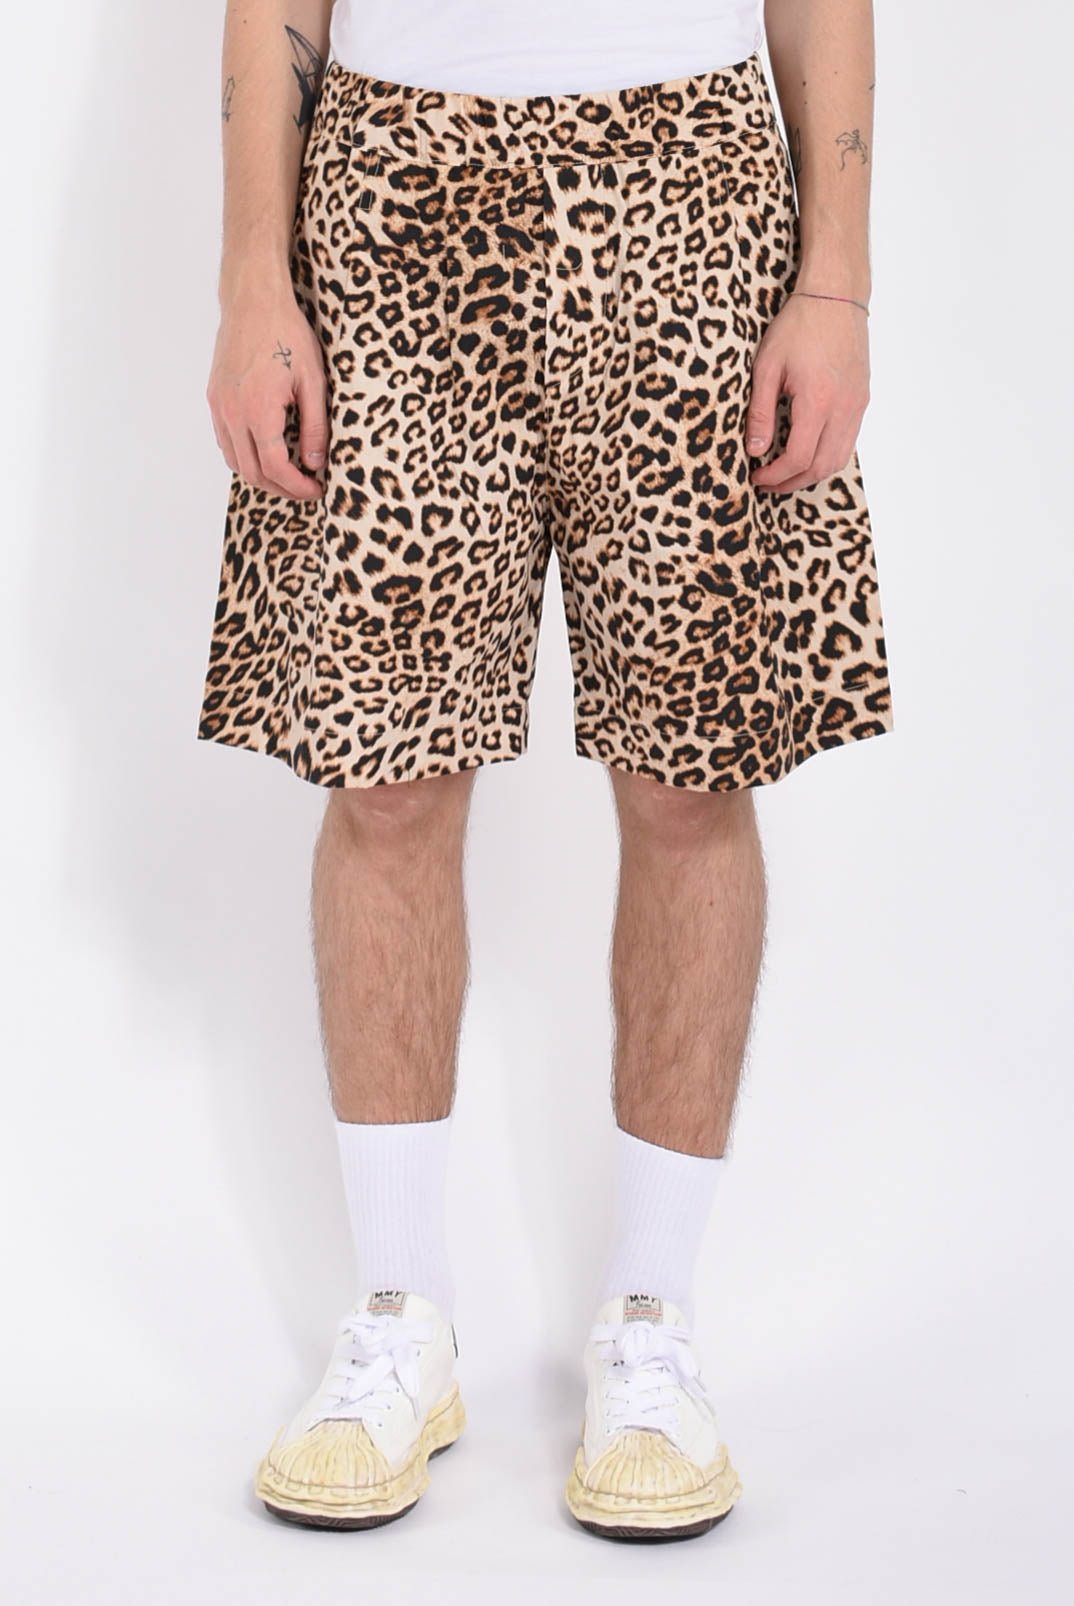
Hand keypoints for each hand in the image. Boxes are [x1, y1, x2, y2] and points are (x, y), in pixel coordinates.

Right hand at [207, 287, 326, 500]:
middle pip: (252, 472)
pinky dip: (245, 456)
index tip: (316, 489)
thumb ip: (314, 426)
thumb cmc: (286, 333)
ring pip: (235, 461)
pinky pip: (225, 441)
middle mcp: (232, 412)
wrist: (253, 300)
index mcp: (258, 410)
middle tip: (305, 488)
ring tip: (288, 475)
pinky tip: (266, 452)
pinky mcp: (214, 398)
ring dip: (261, 476)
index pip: (275, 467)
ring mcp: (219, 406)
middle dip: (281, 488)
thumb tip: (315, 463)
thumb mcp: (312, 381)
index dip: (297, 487)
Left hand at [745, 292, 869, 494]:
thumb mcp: (767, 367)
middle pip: (821, 466)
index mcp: (818, 400)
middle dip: (792, 482)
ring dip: (811, 473)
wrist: (836, 296)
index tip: (757, 475)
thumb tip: (755, 450)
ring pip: (838, 459)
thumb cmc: (799, 326)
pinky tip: (806, 452)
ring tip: (786, 473)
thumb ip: (761, 413)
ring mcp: (857, 405)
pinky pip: (847, 441)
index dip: (776, 475)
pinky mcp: (862, 399)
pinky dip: (827, 456)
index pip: (798, 458)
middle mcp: (844, 407)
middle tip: (768, 483)